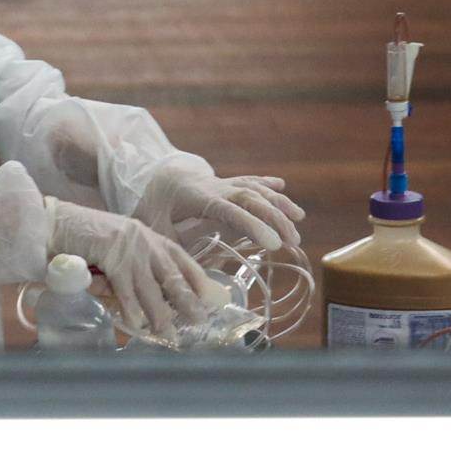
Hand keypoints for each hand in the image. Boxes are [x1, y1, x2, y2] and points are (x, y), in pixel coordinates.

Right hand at [44, 198, 214, 338]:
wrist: (58, 222)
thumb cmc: (88, 238)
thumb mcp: (122, 247)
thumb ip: (138, 267)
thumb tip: (155, 299)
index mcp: (152, 237)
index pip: (184, 261)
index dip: (198, 282)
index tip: (210, 301)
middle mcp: (147, 241)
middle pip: (173, 277)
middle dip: (187, 302)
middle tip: (198, 321)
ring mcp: (130, 249)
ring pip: (151, 288)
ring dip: (160, 315)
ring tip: (168, 334)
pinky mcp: (111, 257)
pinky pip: (125, 290)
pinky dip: (131, 309)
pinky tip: (136, 325)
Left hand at [130, 156, 303, 255]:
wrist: (151, 176)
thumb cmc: (152, 206)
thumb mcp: (153, 226)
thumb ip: (168, 246)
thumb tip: (179, 275)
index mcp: (197, 199)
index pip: (229, 210)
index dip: (251, 225)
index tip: (272, 242)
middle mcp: (214, 187)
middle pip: (249, 198)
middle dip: (274, 217)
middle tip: (293, 240)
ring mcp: (222, 183)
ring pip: (253, 188)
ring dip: (277, 202)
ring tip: (298, 219)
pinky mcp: (226, 183)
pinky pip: (249, 181)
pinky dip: (266, 184)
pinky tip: (282, 186)